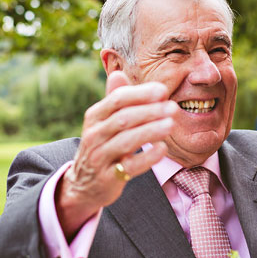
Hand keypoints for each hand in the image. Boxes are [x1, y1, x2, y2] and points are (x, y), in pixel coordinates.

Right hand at [56, 70, 176, 236]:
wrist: (84, 184)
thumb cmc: (101, 146)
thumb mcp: (103, 122)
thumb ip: (114, 100)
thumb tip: (118, 73)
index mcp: (94, 117)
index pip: (117, 99)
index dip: (140, 94)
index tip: (163, 90)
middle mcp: (94, 135)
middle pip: (123, 119)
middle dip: (150, 111)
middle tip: (172, 107)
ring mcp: (99, 157)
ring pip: (126, 141)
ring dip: (151, 131)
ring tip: (170, 124)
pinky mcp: (108, 177)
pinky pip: (130, 166)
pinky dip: (148, 157)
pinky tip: (163, 148)